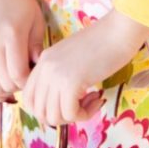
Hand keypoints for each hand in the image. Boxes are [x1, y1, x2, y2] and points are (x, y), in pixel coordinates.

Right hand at [0, 0, 46, 101]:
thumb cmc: (20, 0)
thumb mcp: (36, 20)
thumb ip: (37, 48)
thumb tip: (37, 71)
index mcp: (11, 34)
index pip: (18, 74)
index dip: (28, 81)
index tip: (34, 75)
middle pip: (4, 83)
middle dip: (17, 87)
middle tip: (25, 78)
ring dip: (3, 90)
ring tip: (13, 82)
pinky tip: (0, 82)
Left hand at [18, 8, 148, 126]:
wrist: (119, 30)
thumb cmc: (104, 43)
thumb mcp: (72, 59)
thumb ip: (60, 76)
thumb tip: (59, 107)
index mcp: (43, 61)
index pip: (29, 99)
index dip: (47, 110)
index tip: (68, 104)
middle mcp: (44, 68)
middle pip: (39, 112)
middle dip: (62, 117)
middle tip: (82, 105)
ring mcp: (55, 75)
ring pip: (54, 117)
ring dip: (75, 116)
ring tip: (92, 100)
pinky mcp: (70, 82)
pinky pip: (71, 114)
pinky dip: (86, 114)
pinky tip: (98, 99)